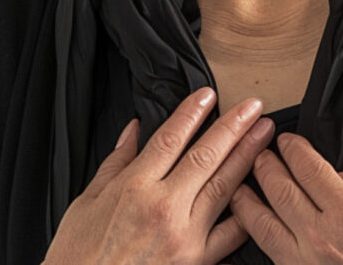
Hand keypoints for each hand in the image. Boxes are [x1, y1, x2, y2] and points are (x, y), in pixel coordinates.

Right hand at [42, 87, 275, 264]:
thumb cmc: (78, 256)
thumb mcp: (85, 202)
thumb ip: (115, 163)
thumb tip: (133, 130)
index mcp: (133, 188)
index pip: (170, 139)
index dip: (192, 113)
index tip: (208, 95)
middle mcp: (163, 208)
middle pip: (206, 156)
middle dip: (233, 127)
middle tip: (254, 107)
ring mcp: (185, 236)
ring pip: (224, 187)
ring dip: (247, 157)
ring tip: (264, 135)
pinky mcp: (197, 261)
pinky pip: (231, 233)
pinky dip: (247, 211)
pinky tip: (260, 191)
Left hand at [228, 132, 342, 264]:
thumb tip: (340, 178)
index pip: (308, 168)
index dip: (294, 149)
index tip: (287, 141)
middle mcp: (320, 236)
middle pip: (279, 190)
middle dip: (266, 166)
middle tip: (261, 155)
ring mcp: (304, 262)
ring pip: (262, 224)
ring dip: (247, 201)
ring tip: (241, 187)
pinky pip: (268, 254)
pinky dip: (254, 236)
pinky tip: (251, 226)